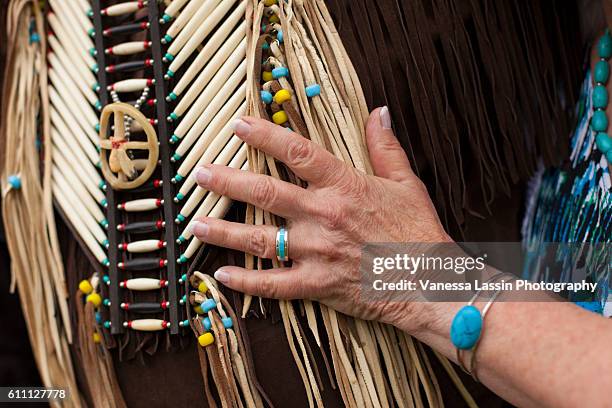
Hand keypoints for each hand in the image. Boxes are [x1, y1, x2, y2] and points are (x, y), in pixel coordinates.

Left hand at [190, 107, 450, 331]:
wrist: (430, 283)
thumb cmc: (418, 232)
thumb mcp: (405, 183)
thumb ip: (385, 147)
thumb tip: (378, 111)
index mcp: (343, 187)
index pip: (297, 153)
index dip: (264, 136)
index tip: (238, 125)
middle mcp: (323, 216)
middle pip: (265, 194)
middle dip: (227, 182)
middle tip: (200, 174)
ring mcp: (316, 252)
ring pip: (260, 240)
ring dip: (224, 232)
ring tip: (195, 225)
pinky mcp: (316, 285)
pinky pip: (273, 285)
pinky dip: (246, 283)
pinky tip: (221, 275)